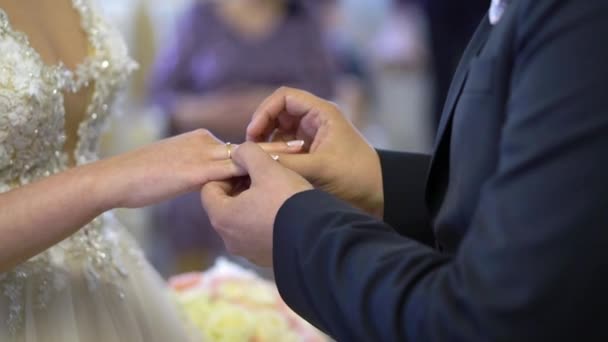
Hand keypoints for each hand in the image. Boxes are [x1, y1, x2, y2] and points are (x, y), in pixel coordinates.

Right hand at [96, 129, 300, 208]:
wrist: (115, 179)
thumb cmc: (139, 179)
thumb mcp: (174, 172)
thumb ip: (196, 173)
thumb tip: (213, 183)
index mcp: (200, 141)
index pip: (237, 148)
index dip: (264, 151)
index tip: (290, 150)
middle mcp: (204, 142)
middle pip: (247, 147)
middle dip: (276, 148)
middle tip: (305, 146)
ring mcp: (200, 154)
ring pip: (244, 154)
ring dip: (273, 156)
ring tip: (300, 154)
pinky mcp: (196, 170)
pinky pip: (231, 170)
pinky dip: (254, 172)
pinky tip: (273, 175)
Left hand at [201, 142, 312, 265]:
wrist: (318, 236)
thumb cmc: (287, 199)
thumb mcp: (267, 167)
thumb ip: (247, 153)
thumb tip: (238, 154)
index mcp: (222, 217)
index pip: (209, 189)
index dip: (227, 174)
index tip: (248, 169)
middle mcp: (229, 239)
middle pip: (225, 206)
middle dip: (240, 189)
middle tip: (263, 178)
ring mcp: (247, 252)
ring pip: (242, 221)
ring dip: (253, 206)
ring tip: (276, 194)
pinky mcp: (265, 259)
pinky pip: (258, 235)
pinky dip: (265, 222)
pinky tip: (284, 212)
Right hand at [247, 87, 383, 216]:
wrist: (378, 195)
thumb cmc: (356, 177)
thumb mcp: (320, 169)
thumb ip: (286, 164)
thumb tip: (254, 159)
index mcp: (321, 113)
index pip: (284, 97)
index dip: (265, 111)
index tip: (253, 133)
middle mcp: (314, 120)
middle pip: (277, 113)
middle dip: (261, 128)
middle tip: (251, 149)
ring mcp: (311, 136)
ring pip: (278, 131)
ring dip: (266, 143)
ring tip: (258, 161)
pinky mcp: (308, 153)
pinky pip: (283, 148)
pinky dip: (273, 155)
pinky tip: (268, 169)